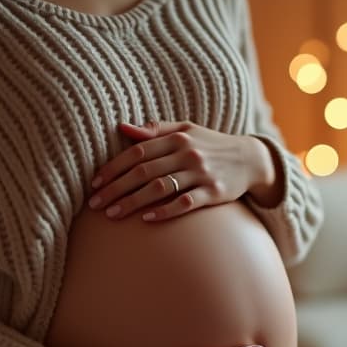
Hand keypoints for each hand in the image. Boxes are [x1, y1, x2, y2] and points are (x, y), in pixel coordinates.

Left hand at [87, 120, 263, 220]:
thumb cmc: (211, 145)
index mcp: (177, 137)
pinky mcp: (214, 193)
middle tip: (96, 204)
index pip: (138, 152)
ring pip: (160, 188)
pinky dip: (165, 211)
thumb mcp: (186, 130)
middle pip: (144, 172)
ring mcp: (202, 174)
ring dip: (133, 202)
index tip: (95, 182)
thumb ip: (155, 130)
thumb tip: (122, 128)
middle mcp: (188, 154)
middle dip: (116, 188)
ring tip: (113, 215)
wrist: (250, 159)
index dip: (114, 167)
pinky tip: (147, 219)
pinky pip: (185, 203)